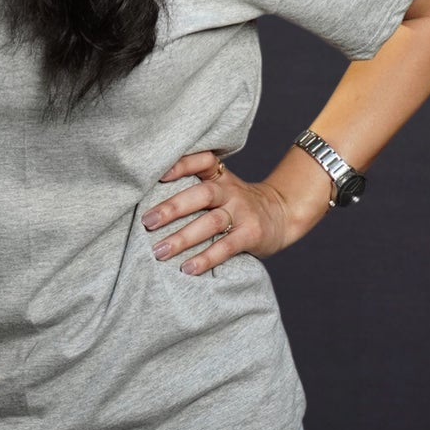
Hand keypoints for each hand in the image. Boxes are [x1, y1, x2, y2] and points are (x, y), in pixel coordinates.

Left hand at [140, 149, 302, 270]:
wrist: (282, 215)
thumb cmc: (238, 205)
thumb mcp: (222, 187)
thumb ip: (195, 189)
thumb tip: (148, 205)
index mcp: (220, 177)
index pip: (202, 161)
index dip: (181, 164)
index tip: (157, 174)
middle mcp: (230, 192)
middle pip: (201, 195)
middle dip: (172, 208)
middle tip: (146, 223)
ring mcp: (242, 213)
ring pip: (210, 223)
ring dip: (183, 238)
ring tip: (159, 252)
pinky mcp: (251, 235)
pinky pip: (226, 247)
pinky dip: (206, 258)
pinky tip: (187, 268)